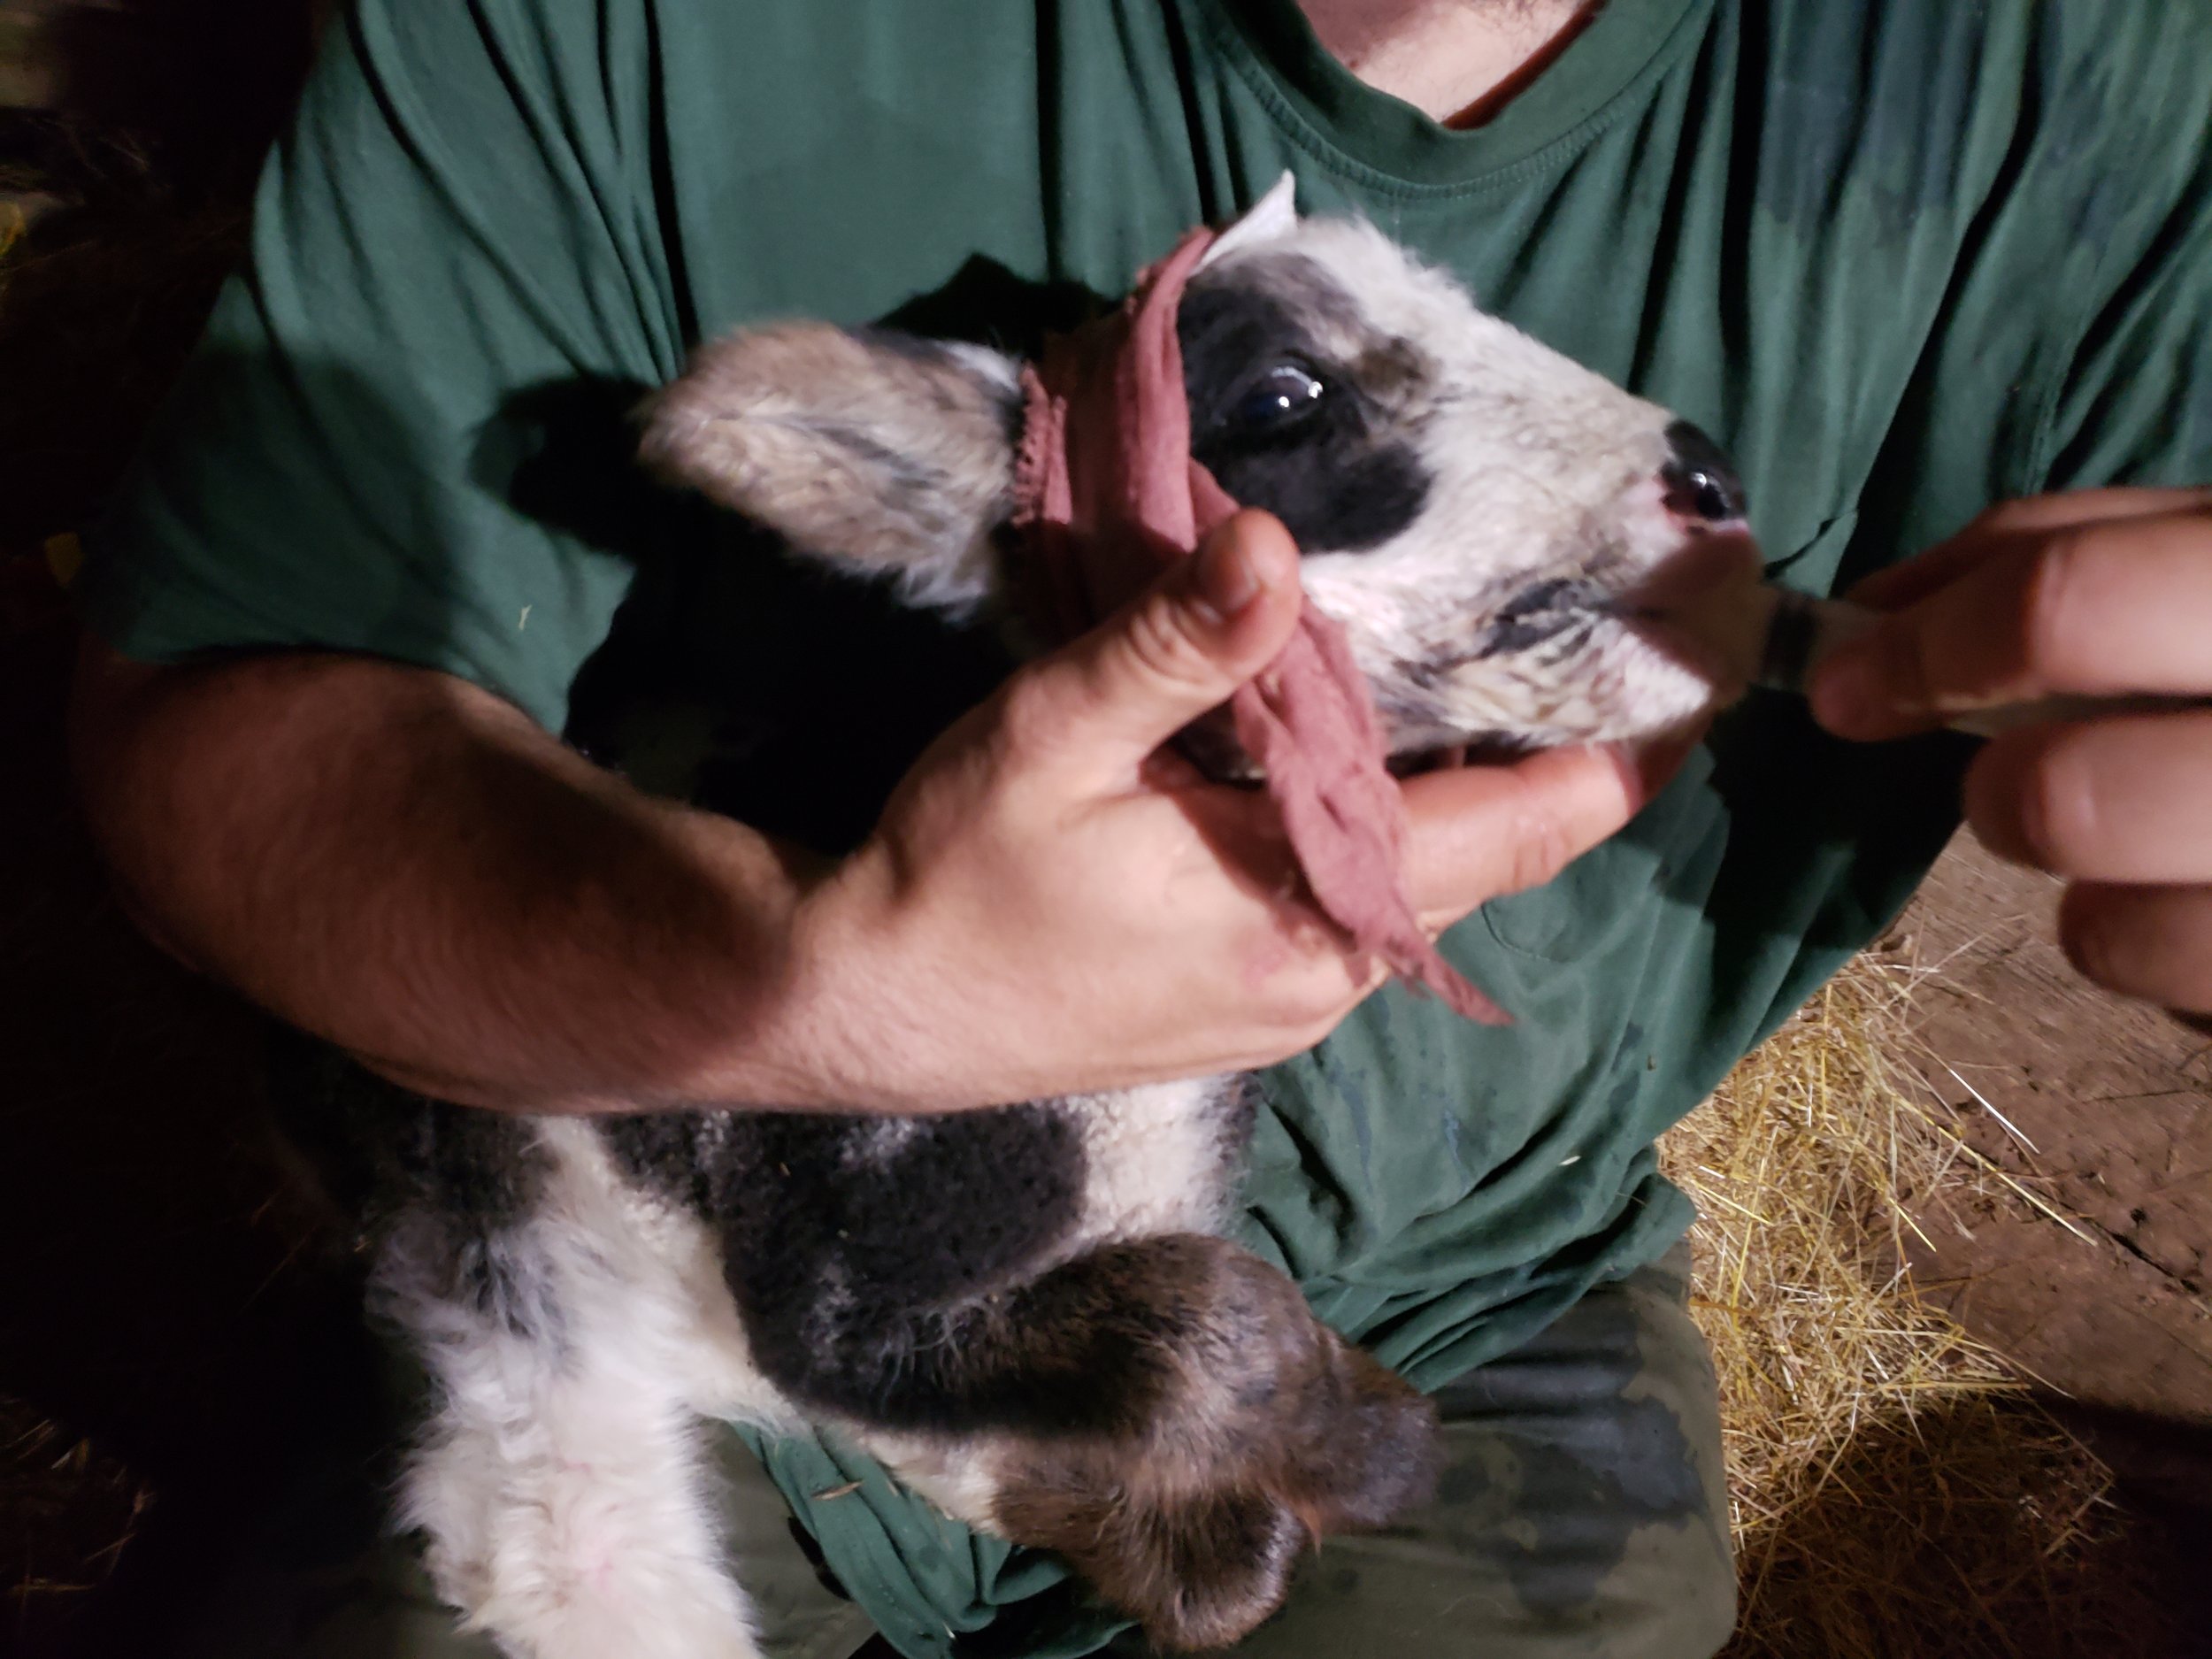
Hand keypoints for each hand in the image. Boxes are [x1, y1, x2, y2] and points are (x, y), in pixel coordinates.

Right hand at [786, 509, 1653, 1109]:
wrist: (859, 1011)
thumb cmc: (955, 879)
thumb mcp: (1047, 743)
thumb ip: (1171, 647)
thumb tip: (1275, 541)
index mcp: (1307, 914)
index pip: (1522, 830)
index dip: (1625, 752)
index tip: (1706, 667)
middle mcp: (1328, 977)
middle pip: (1495, 855)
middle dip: (1560, 751)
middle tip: (1602, 624)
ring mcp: (1291, 1005)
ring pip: (1428, 883)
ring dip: (1473, 785)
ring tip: (1499, 661)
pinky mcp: (1247, 1009)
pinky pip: (1367, 904)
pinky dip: (1398, 825)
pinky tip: (1370, 752)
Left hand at [1809, 488, 2211, 1016]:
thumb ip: (2071, 548)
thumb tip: (1872, 610)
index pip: (2065, 601)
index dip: (1922, 649)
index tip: (1849, 688)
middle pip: (2063, 796)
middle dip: (2009, 796)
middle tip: (2023, 786)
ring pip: (2109, 933)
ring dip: (2099, 904)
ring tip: (2176, 854)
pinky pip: (2192, 1002)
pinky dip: (2184, 965)